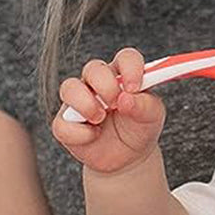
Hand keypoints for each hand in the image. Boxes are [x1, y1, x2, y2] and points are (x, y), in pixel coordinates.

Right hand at [51, 48, 164, 174]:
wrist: (128, 156)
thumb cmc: (139, 128)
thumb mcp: (152, 117)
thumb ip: (145, 105)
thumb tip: (126, 98)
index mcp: (122, 74)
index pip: (125, 58)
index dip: (130, 68)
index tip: (134, 87)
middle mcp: (97, 82)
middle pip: (93, 68)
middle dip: (106, 86)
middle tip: (116, 104)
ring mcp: (78, 101)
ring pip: (69, 88)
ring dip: (86, 104)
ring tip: (100, 119)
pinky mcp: (65, 123)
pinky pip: (62, 124)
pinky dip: (79, 133)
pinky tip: (93, 136)